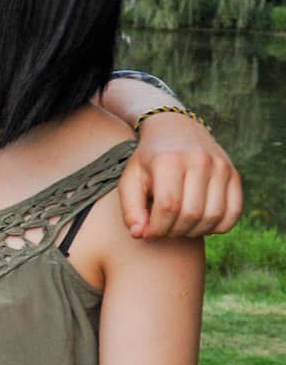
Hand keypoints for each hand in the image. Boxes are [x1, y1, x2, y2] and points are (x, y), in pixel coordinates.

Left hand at [120, 111, 242, 238]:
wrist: (176, 130)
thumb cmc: (149, 161)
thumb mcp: (130, 180)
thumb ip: (130, 209)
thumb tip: (140, 234)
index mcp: (169, 161)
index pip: (167, 206)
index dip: (156, 228)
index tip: (147, 233)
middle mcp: (199, 161)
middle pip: (191, 214)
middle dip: (173, 231)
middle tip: (163, 230)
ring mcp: (221, 167)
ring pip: (213, 216)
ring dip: (194, 231)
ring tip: (178, 227)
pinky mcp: (234, 175)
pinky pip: (233, 212)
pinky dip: (217, 227)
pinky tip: (199, 224)